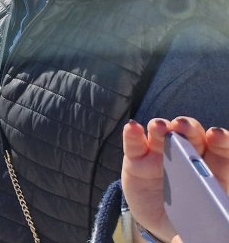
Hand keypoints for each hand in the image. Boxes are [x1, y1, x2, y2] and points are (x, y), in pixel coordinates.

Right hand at [123, 117, 228, 242]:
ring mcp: (160, 155)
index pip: (219, 150)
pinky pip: (134, 144)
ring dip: (161, 127)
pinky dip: (133, 134)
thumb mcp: (204, 221)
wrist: (160, 225)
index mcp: (211, 169)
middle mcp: (187, 156)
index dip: (220, 140)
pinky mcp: (136, 161)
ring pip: (162, 134)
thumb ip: (209, 219)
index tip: (218, 135)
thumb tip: (203, 225)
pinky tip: (133, 128)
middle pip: (190, 136)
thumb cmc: (191, 220)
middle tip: (183, 126)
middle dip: (188, 127)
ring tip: (160, 127)